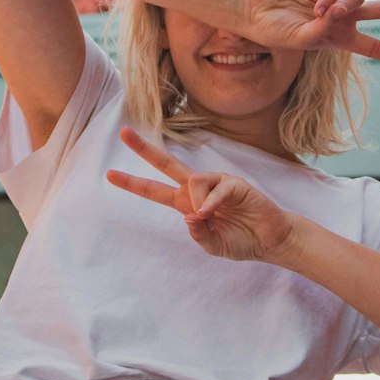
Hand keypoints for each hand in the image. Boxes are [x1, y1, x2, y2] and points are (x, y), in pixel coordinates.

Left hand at [106, 128, 297, 262]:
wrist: (269, 241)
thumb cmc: (241, 241)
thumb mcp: (213, 246)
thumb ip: (198, 235)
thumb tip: (188, 216)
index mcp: (186, 204)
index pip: (154, 190)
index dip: (133, 183)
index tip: (109, 174)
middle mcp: (197, 189)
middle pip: (165, 164)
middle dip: (144, 149)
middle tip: (123, 133)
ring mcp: (215, 183)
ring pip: (191, 181)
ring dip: (197, 204)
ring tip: (211, 218)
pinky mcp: (233, 183)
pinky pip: (215, 189)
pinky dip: (210, 204)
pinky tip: (211, 214)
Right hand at [242, 0, 379, 63]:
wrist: (254, 12)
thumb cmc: (275, 31)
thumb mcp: (302, 41)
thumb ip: (322, 31)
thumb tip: (337, 13)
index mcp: (338, 38)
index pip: (370, 45)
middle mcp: (340, 18)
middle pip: (379, 10)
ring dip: (349, 5)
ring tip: (330, 14)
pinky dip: (328, 0)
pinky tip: (316, 8)